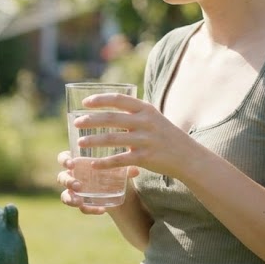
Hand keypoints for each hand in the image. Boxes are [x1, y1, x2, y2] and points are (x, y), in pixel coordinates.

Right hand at [56, 150, 138, 214]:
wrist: (124, 192)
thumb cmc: (118, 172)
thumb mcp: (121, 169)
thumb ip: (126, 169)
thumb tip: (135, 170)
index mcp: (79, 162)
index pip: (64, 158)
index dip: (64, 160)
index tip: (72, 164)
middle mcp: (74, 176)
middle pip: (62, 177)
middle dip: (67, 181)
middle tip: (77, 185)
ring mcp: (77, 191)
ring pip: (65, 195)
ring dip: (70, 198)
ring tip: (79, 201)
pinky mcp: (84, 203)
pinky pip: (81, 208)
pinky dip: (89, 209)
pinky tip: (101, 210)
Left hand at [70, 92, 194, 179]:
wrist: (187, 156)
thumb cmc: (165, 135)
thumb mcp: (153, 118)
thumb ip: (134, 112)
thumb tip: (109, 106)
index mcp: (145, 109)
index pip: (118, 99)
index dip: (99, 100)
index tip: (85, 103)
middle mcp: (145, 122)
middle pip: (111, 118)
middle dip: (90, 120)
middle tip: (76, 123)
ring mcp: (145, 140)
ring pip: (112, 139)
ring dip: (93, 140)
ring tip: (80, 143)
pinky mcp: (145, 158)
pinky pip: (120, 160)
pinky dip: (105, 163)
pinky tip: (93, 164)